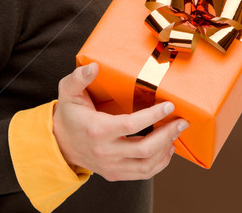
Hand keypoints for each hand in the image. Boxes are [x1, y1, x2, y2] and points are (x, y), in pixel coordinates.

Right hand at [53, 63, 187, 180]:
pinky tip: (167, 148)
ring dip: (166, 150)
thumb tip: (94, 66)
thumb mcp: (68, 91)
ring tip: (176, 133)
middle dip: (167, 135)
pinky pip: (142, 174)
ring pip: (146, 166)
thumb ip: (79, 77)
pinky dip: (159, 164)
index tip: (169, 106)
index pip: (130, 125)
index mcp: (98, 130)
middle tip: (182, 122)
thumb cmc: (68, 114)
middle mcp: (106, 152)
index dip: (153, 116)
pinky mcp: (115, 174)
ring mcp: (111, 166)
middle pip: (144, 150)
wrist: (59, 144)